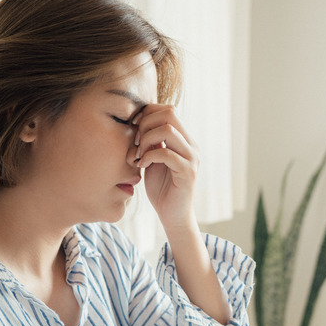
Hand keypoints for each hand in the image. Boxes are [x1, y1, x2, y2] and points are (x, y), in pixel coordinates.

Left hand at [133, 104, 198, 228]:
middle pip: (170, 113)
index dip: (147, 113)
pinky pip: (166, 154)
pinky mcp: (187, 172)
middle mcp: (191, 145)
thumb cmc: (161, 187)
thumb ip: (150, 141)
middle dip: (146, 123)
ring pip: (168, 130)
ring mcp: (191, 157)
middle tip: (135, 141)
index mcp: (184, 139)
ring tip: (138, 154)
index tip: (133, 128)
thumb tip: (138, 123)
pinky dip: (149, 156)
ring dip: (146, 139)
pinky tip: (142, 165)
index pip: (168, 110)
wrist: (172, 215)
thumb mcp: (153, 158)